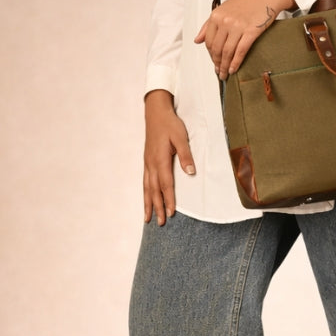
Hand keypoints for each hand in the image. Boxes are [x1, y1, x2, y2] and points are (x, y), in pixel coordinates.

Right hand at [143, 90, 194, 224]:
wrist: (155, 112)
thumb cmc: (170, 124)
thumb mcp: (181, 137)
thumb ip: (186, 155)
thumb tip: (190, 172)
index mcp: (160, 159)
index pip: (165, 184)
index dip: (169, 199)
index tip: (172, 213)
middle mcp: (151, 163)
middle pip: (154, 190)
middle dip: (157, 207)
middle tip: (160, 223)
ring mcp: (147, 163)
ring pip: (147, 188)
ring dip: (148, 204)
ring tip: (148, 219)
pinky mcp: (147, 162)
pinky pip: (145, 182)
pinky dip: (145, 194)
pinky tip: (147, 201)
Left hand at [195, 0, 294, 78]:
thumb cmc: (247, 3)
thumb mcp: (223, 10)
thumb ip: (208, 25)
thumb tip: (197, 40)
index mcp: (217, 15)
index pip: (208, 40)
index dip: (210, 54)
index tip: (214, 61)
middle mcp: (225, 21)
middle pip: (216, 48)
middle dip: (217, 63)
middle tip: (219, 71)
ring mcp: (237, 26)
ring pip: (227, 52)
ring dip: (225, 66)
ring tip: (225, 73)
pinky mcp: (250, 32)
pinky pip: (240, 51)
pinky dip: (236, 63)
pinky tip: (234, 69)